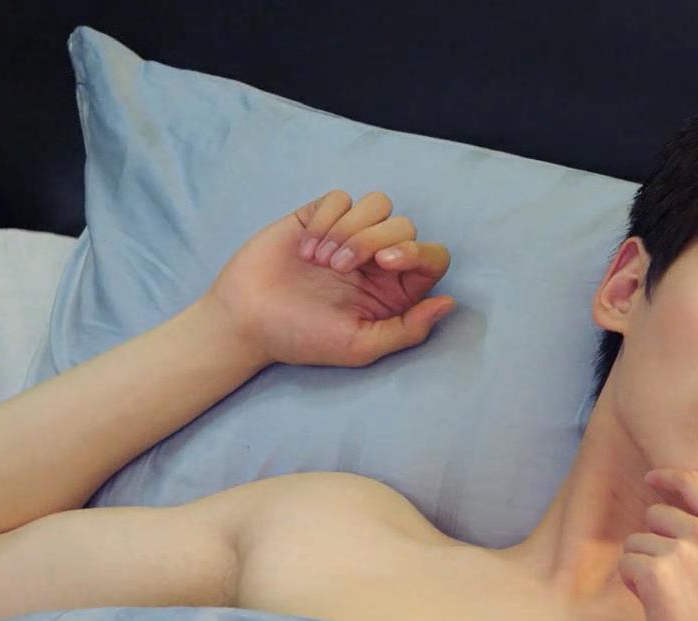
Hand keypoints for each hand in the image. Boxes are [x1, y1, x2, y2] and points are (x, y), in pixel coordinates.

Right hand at [206, 189, 456, 367]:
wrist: (246, 320)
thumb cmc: (303, 338)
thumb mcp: (361, 345)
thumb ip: (408, 329)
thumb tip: (450, 304)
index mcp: (396, 290)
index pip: (431, 256)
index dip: (416, 251)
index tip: (385, 263)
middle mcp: (378, 260)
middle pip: (405, 224)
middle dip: (373, 239)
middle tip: (339, 268)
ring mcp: (350, 234)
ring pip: (378, 203)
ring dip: (350, 229)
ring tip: (321, 261)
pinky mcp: (319, 216)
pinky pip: (340, 197)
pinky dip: (325, 219)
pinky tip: (305, 249)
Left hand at [620, 469, 697, 620]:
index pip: (695, 483)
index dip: (668, 477)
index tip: (651, 478)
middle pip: (657, 515)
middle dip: (652, 543)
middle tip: (670, 580)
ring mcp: (683, 551)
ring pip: (638, 541)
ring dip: (642, 566)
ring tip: (666, 597)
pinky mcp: (656, 571)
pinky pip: (626, 563)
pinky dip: (632, 583)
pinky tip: (654, 605)